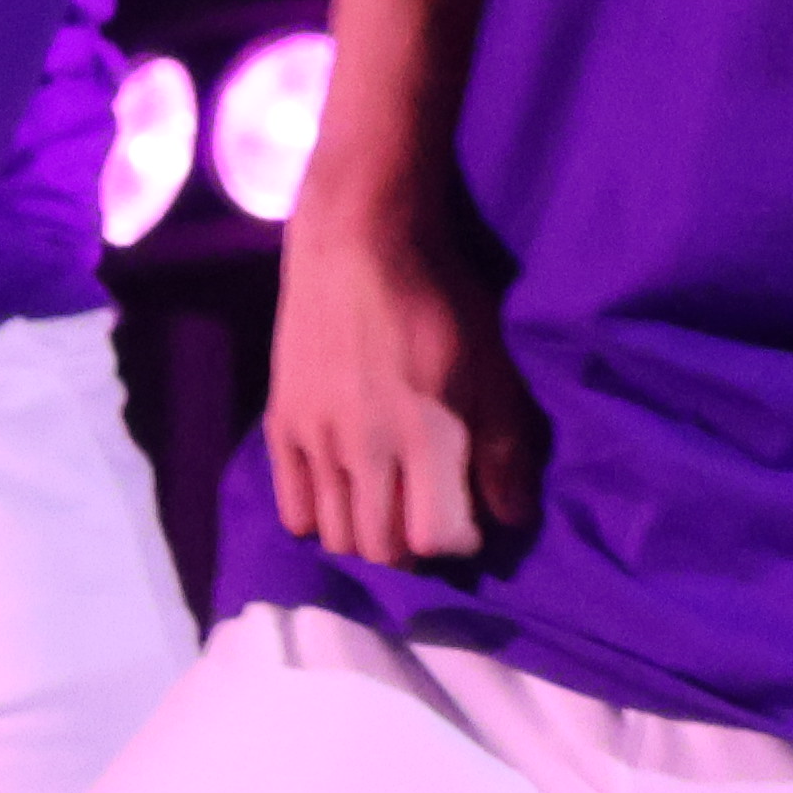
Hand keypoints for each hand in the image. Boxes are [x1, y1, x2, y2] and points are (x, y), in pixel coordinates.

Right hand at [263, 197, 540, 564]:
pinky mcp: (281, 424)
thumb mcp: (492, 369)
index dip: (460, 542)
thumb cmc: (440, 301)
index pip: (435, 539)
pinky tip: (342, 494)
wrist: (358, 242)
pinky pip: (291, 509)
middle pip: (381, 550)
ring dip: (367, 537)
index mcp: (427, 434)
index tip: (470, 518)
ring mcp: (316, 439)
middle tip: (427, 517)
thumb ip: (503, 449)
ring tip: (386, 508)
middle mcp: (366, 448)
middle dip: (413, 550)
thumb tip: (512, 518)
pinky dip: (318, 518)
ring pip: (336, 536)